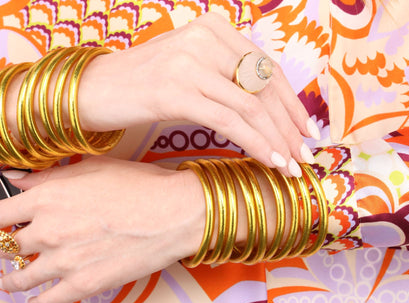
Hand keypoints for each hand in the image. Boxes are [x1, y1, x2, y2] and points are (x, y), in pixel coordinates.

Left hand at [0, 157, 205, 302]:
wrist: (175, 213)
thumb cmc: (141, 185)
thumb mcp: (94, 168)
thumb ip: (50, 175)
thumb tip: (19, 179)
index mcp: (47, 198)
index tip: (2, 224)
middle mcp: (48, 231)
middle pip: (8, 246)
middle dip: (9, 247)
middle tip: (13, 248)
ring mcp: (63, 261)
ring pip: (19, 278)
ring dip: (12, 279)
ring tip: (11, 280)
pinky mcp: (83, 284)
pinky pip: (45, 301)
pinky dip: (36, 302)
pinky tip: (36, 300)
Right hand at [78, 12, 318, 175]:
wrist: (96, 89)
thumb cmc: (147, 83)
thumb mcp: (194, 69)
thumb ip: (229, 78)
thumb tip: (271, 111)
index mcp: (215, 29)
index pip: (268, 70)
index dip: (293, 104)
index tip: (308, 131)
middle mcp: (206, 40)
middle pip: (264, 89)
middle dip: (290, 127)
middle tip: (304, 155)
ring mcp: (190, 64)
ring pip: (251, 107)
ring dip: (277, 140)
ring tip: (290, 165)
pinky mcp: (176, 92)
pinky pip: (230, 122)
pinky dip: (255, 144)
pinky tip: (269, 161)